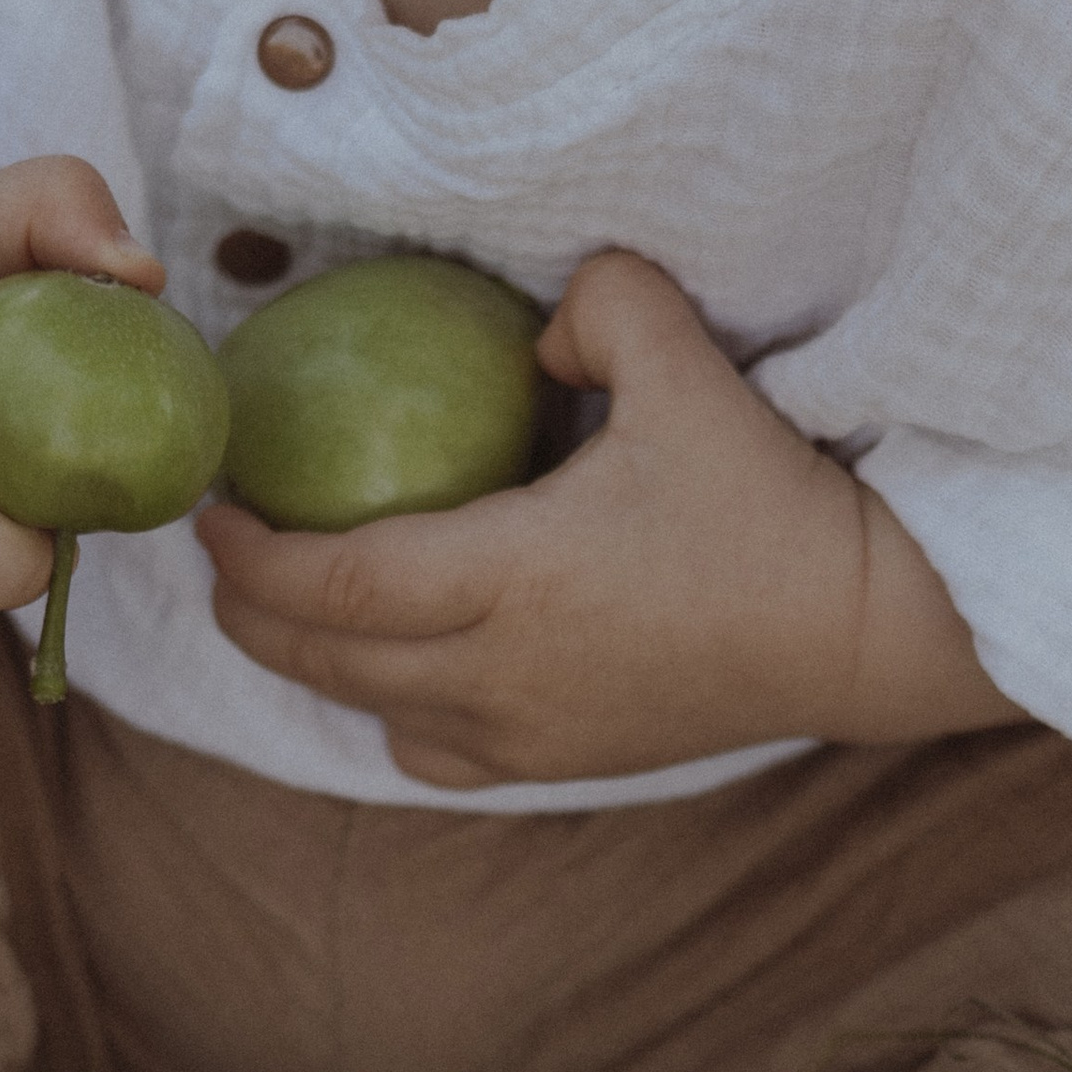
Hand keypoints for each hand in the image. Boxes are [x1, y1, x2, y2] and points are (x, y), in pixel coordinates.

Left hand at [198, 249, 1022, 786]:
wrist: (862, 629)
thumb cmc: (771, 498)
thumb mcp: (684, 366)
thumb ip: (599, 307)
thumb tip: (536, 327)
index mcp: (509, 578)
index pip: (331, 579)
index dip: (249, 550)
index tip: (209, 504)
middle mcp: (499, 674)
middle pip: (322, 657)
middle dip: (249, 606)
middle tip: (221, 544)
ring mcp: (526, 732)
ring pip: (369, 711)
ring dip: (312, 659)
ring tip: (290, 597)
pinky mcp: (563, 763)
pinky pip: (436, 752)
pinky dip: (391, 709)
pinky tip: (399, 664)